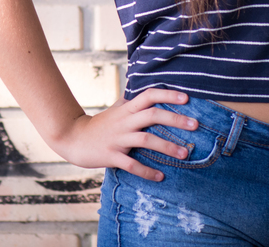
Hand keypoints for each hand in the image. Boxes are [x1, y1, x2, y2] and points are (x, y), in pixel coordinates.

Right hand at [49, 88, 199, 181]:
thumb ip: (128, 102)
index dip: (168, 95)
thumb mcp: (114, 110)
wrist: (73, 138)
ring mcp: (118, 139)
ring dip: (167, 147)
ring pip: (146, 139)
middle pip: (152, 115)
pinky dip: (147, 171)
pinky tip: (160, 177)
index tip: (187, 98)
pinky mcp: (111, 156)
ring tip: (185, 154)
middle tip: (196, 125)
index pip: (149, 95)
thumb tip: (138, 91)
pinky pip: (132, 164)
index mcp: (127, 109)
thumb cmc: (98, 125)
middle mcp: (124, 121)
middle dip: (175, 119)